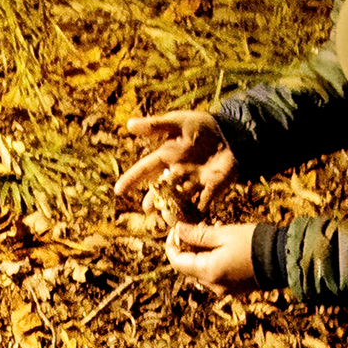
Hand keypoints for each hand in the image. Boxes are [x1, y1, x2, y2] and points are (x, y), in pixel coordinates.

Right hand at [113, 110, 238, 218]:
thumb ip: (156, 125)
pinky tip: (190, 225)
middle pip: (161, 190)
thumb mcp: (178, 122)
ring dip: (172, 209)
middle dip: (153, 200)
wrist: (229, 134)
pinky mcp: (210, 190)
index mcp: (166, 157)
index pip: (145, 169)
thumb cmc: (200, 126)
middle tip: (147, 209)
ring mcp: (193, 183)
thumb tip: (129, 124)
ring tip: (166, 218)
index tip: (118, 191)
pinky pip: (201, 205)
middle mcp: (176, 173)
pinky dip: (195, 215)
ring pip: (179, 200)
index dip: (131, 179)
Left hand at [166, 220, 257, 295]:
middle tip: (198, 226)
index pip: (176, 262)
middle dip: (188, 246)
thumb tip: (178, 229)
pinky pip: (216, 274)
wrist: (284, 259)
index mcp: (208, 272)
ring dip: (202, 252)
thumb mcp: (223, 233)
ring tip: (213, 229)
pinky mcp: (236, 288)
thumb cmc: (254, 243)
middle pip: (189, 267)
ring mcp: (225, 289)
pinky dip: (214, 259)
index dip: (172, 245)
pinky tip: (224, 243)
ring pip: (203, 270)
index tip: (176, 229)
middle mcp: (214, 285)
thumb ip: (197, 234)